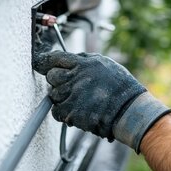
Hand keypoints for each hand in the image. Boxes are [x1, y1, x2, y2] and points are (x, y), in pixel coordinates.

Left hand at [33, 50, 170, 152]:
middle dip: (57, 80)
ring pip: (53, 95)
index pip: (56, 58)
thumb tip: (68, 59)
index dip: (46, 61)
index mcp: (84, 63)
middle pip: (51, 76)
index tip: (41, 64)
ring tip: (79, 100)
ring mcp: (72, 95)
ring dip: (62, 97)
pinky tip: (77, 110)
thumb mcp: (105, 64)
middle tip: (69, 86)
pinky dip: (64, 112)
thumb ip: (85, 60)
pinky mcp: (71, 112)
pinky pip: (57, 111)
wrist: (129, 110)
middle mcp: (76, 77)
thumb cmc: (121, 87)